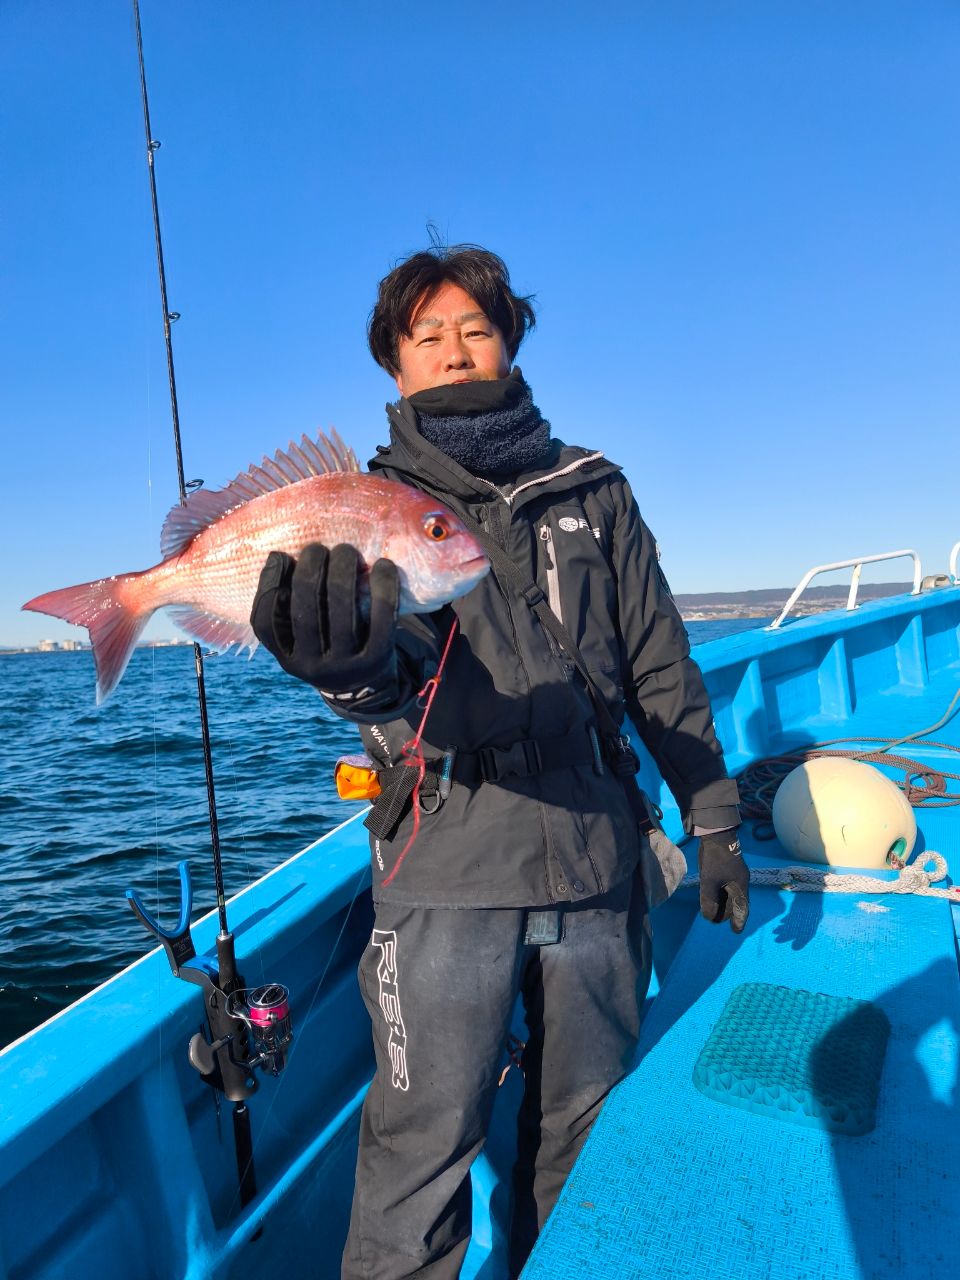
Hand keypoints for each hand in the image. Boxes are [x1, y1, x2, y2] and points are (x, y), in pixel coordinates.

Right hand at [251, 544, 398, 698]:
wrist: (365, 688)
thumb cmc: (326, 648)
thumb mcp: (301, 640)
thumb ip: (288, 609)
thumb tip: (278, 558)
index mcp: (287, 658)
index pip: (266, 622)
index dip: (269, 585)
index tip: (280, 555)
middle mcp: (312, 665)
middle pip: (306, 610)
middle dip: (310, 569)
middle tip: (317, 547)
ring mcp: (346, 664)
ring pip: (342, 610)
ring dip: (342, 571)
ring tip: (345, 550)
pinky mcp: (378, 657)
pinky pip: (381, 617)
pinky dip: (383, 586)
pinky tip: (382, 566)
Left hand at [698, 829, 749, 933]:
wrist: (716, 834)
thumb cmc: (715, 859)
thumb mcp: (709, 881)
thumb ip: (709, 900)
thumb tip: (709, 917)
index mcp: (740, 886)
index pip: (742, 908)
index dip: (739, 921)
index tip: (736, 931)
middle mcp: (741, 881)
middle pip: (736, 903)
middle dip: (727, 912)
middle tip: (714, 919)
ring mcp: (735, 874)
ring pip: (731, 894)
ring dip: (722, 903)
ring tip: (711, 909)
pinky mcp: (729, 869)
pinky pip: (727, 886)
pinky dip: (720, 894)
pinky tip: (711, 895)